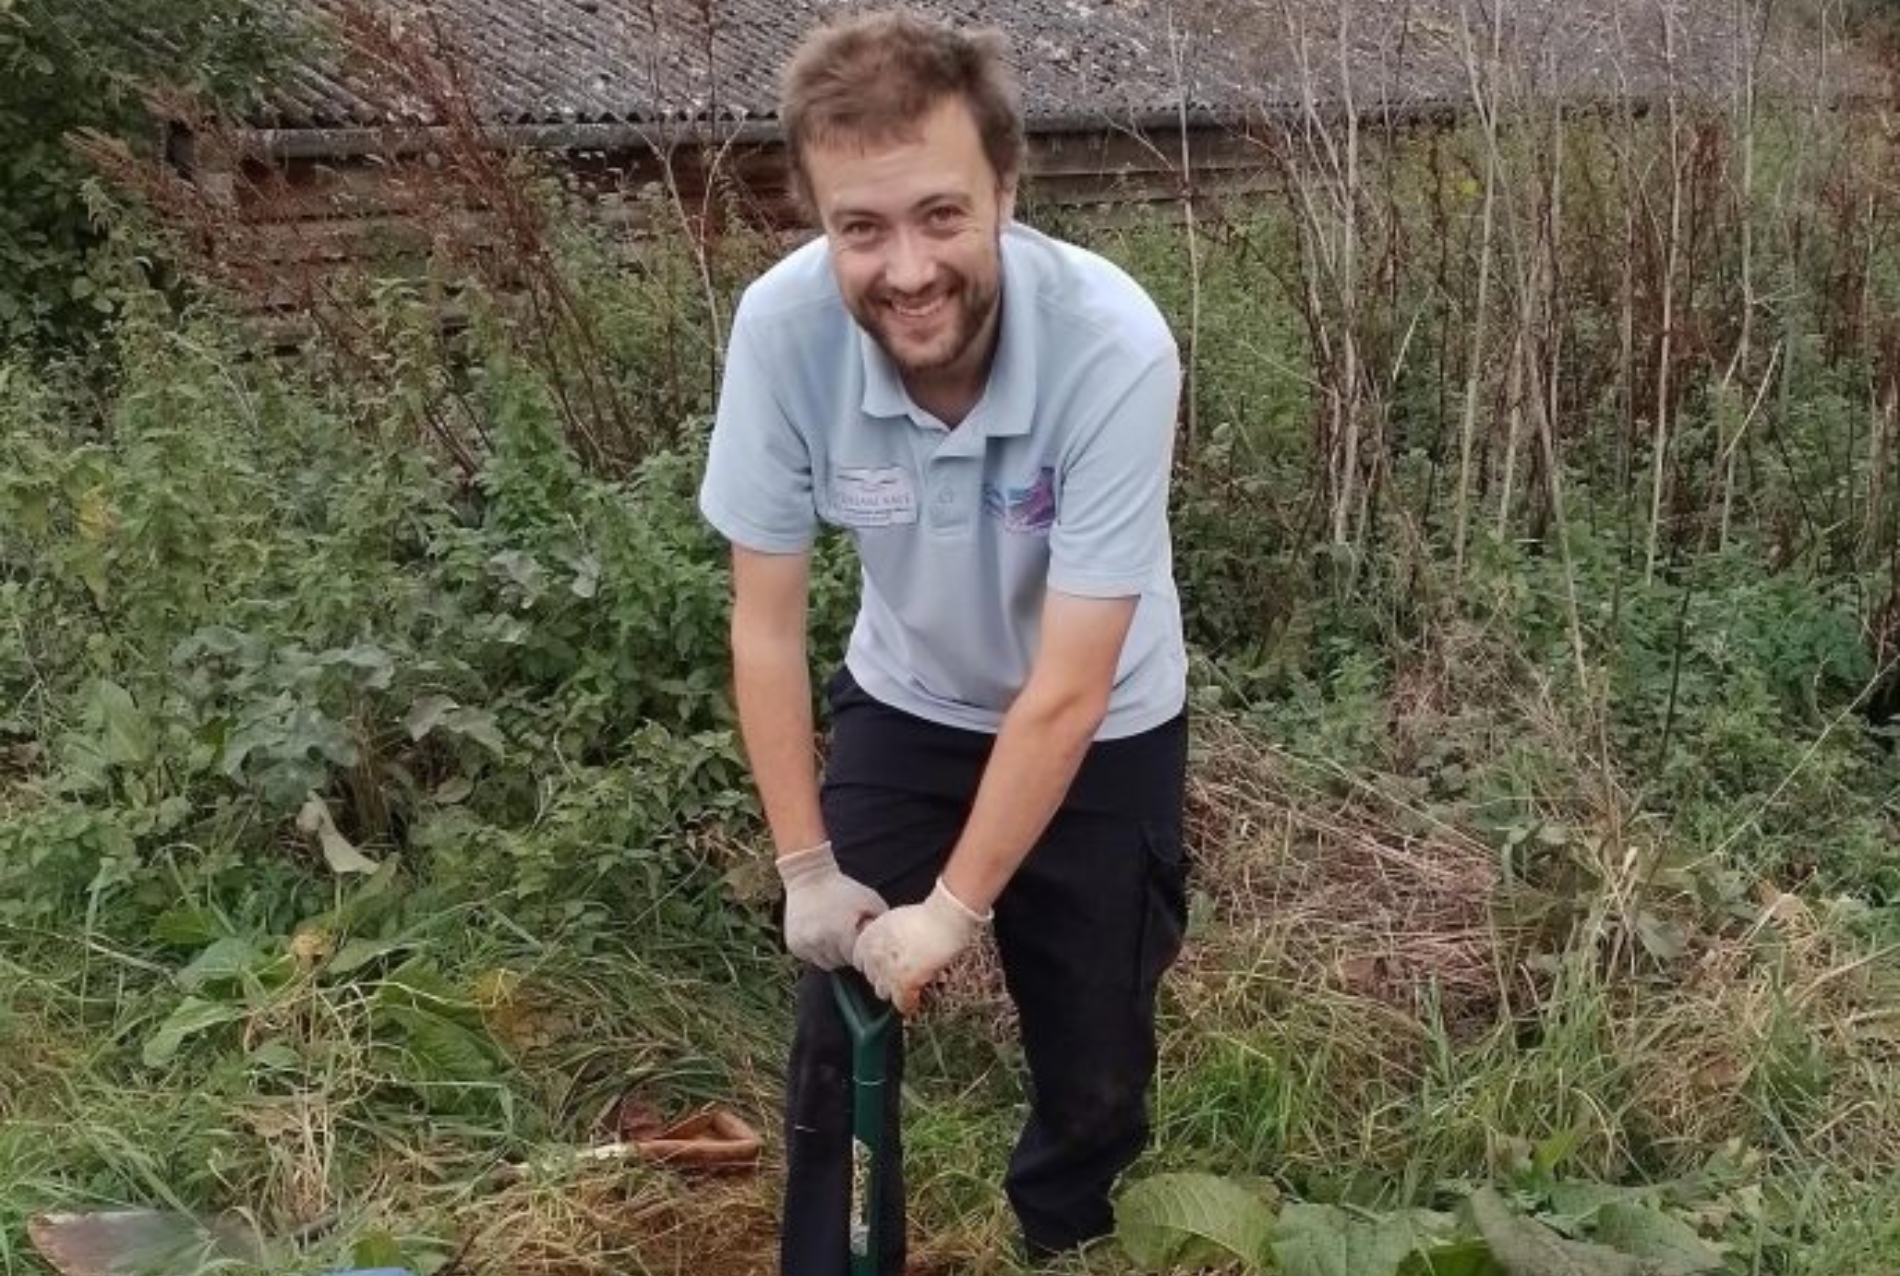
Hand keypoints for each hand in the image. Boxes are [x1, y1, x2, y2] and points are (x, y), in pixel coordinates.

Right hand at [778, 843, 887, 968]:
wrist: (808, 877)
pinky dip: (817, 950)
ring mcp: (805, 945)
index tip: (860, 940)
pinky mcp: (794, 946)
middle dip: (847, 952)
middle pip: (842, 962)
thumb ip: (881, 921)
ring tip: (835, 933)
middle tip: (847, 934)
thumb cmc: (844, 888)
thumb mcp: (870, 900)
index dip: (861, 951)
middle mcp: (821, 942)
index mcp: (841, 933)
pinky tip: (820, 933)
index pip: (857, 959)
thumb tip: (892, 942)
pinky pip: (811, 957)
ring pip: (826, 963)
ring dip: (833, 954)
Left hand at [852, 879, 989, 1013]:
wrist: (944, 920)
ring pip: (882, 992)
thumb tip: (885, 948)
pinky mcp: (903, 984)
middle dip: (884, 977)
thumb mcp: (894, 920)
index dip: (874, 964)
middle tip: (900, 975)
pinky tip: (916, 1001)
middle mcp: (873, 955)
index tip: (884, 965)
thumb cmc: (926, 916)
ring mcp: (887, 971)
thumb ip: (883, 936)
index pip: (859, 961)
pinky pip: (901, 1003)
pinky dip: (909, 1004)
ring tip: (909, 986)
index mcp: (868, 938)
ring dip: (894, 990)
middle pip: (871, 978)